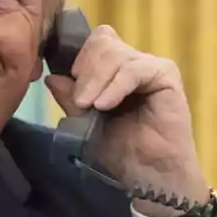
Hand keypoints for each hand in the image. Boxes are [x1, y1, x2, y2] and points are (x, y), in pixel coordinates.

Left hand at [45, 26, 209, 216]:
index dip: (78, 56)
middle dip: (84, 71)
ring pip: (115, 53)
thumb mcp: (84, 123)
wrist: (149, 174)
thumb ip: (70, 98)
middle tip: (80, 101)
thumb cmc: (121, 151)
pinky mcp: (166, 75)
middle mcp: (133, 62)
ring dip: (96, 81)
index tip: (69, 81)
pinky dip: (115, 86)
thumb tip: (51, 76)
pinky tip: (105, 105)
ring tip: (90, 107)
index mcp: (114, 70)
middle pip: (102, 42)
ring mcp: (150, 67)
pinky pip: (134, 69)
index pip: (94, 41)